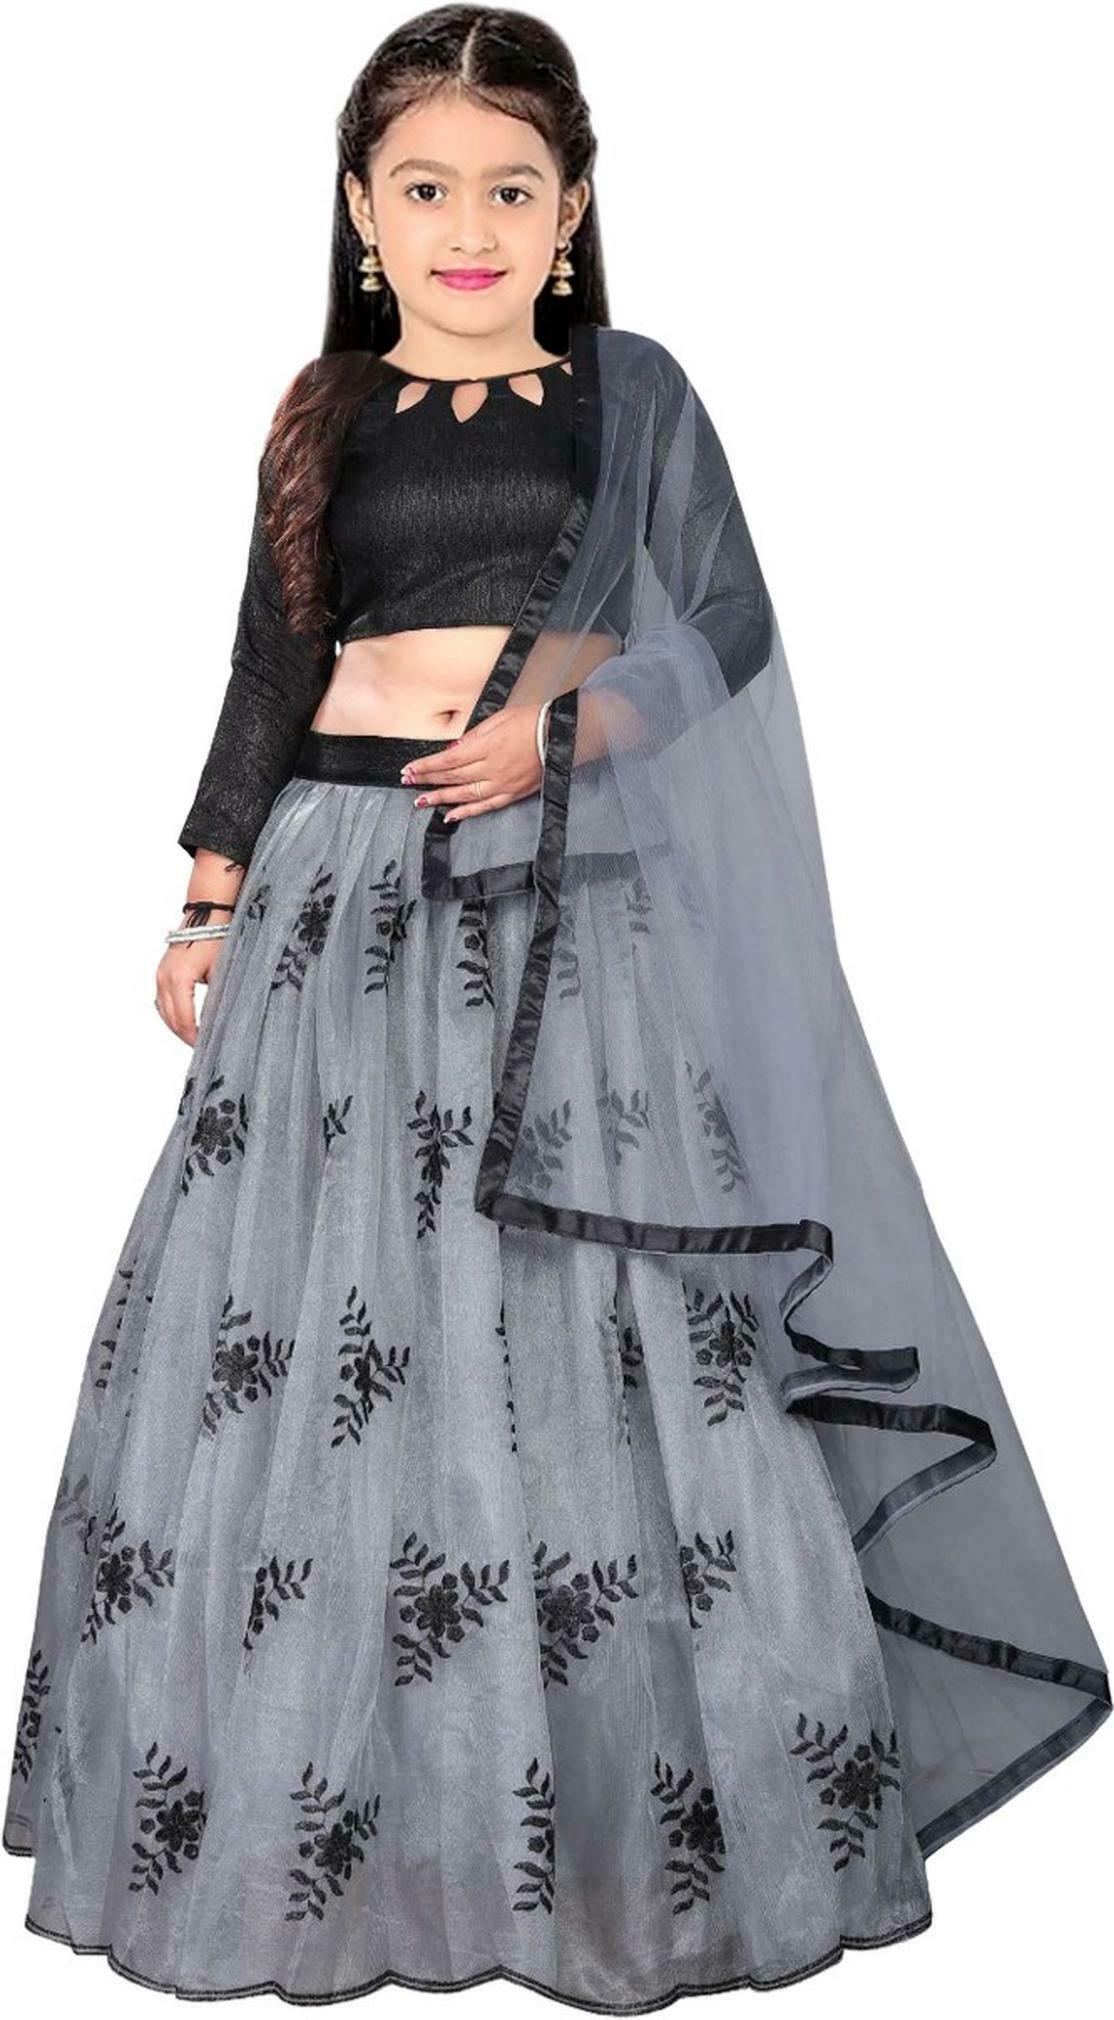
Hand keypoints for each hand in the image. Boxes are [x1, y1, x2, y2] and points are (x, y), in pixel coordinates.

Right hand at [154, 931, 225, 1047]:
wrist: (207, 913)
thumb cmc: (217, 938)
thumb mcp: (222, 973)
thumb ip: (216, 1001)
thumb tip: (216, 1026)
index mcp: (178, 979)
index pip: (184, 1020)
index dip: (194, 1038)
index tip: (206, 1047)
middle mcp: (164, 978)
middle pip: (171, 1020)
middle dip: (185, 1035)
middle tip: (202, 1047)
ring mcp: (160, 974)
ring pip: (163, 1012)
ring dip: (177, 1026)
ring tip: (195, 1037)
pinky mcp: (162, 971)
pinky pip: (162, 1000)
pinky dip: (172, 1013)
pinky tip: (184, 1020)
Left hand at [401, 704, 542, 819]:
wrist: (561, 735)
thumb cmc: (532, 721)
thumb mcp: (498, 719)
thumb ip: (473, 736)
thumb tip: (452, 750)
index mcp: (485, 747)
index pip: (447, 761)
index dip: (426, 766)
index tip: (409, 769)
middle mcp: (490, 768)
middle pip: (452, 777)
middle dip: (427, 780)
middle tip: (407, 782)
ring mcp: (501, 784)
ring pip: (464, 795)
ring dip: (441, 798)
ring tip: (421, 801)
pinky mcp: (513, 794)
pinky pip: (486, 806)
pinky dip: (467, 812)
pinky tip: (451, 815)